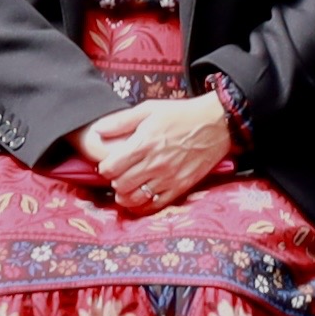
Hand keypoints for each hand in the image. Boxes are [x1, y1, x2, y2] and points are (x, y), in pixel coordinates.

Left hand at [81, 90, 235, 215]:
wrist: (217, 124)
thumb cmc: (181, 114)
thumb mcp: (149, 109)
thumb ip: (121, 121)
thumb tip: (97, 130)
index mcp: (144, 143)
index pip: (110, 167)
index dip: (105, 167)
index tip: (109, 164)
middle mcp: (154, 163)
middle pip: (120, 185)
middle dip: (114, 181)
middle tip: (119, 175)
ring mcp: (168, 177)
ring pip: (134, 198)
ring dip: (125, 196)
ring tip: (127, 188)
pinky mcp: (180, 187)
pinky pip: (154, 205)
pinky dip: (142, 206)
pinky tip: (140, 199)